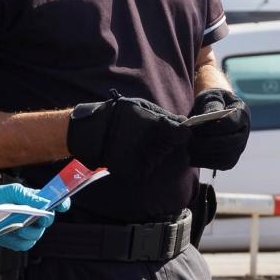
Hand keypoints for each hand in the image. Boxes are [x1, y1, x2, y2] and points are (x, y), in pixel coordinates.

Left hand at [0, 183, 69, 252]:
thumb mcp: (11, 191)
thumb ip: (28, 196)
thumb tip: (43, 202)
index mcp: (34, 201)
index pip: (55, 203)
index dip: (62, 204)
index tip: (63, 205)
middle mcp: (33, 216)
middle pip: (47, 221)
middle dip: (43, 219)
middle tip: (36, 216)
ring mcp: (26, 229)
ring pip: (36, 234)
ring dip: (28, 230)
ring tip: (17, 225)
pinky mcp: (17, 241)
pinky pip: (25, 244)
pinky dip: (18, 240)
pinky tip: (9, 232)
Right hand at [67, 94, 188, 174]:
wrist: (94, 131)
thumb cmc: (120, 113)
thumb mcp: (143, 106)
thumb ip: (165, 116)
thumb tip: (184, 123)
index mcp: (160, 128)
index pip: (184, 135)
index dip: (182, 133)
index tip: (177, 132)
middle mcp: (157, 146)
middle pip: (173, 148)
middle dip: (168, 143)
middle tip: (152, 136)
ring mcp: (147, 161)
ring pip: (160, 158)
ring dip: (155, 153)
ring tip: (139, 143)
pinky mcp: (138, 173)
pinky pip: (148, 168)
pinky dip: (144, 163)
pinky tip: (133, 153)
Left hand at [186, 88, 250, 170]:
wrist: (212, 111)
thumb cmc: (210, 102)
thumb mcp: (210, 97)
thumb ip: (211, 105)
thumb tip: (209, 118)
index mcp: (242, 112)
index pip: (231, 123)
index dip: (214, 128)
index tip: (196, 127)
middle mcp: (244, 131)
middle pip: (231, 143)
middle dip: (209, 144)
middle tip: (190, 142)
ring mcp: (240, 146)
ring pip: (228, 156)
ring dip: (207, 155)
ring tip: (189, 150)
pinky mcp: (232, 157)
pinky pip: (223, 164)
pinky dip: (207, 163)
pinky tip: (193, 157)